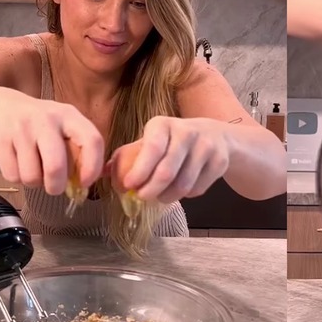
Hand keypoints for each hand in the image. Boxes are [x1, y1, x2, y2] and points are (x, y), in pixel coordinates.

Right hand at [0, 92, 104, 194]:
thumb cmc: (39, 123)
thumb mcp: (63, 127)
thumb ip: (77, 152)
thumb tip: (83, 185)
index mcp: (69, 115)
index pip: (92, 141)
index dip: (92, 167)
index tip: (85, 183)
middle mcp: (46, 120)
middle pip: (55, 166)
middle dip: (56, 186)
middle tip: (55, 188)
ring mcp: (21, 128)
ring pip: (31, 176)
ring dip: (34, 182)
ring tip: (33, 169)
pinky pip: (12, 175)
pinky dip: (16, 177)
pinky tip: (18, 163)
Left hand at [108, 117, 229, 203]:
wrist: (216, 137)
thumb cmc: (173, 142)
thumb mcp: (151, 140)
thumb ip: (127, 156)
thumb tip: (101, 172)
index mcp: (163, 124)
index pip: (152, 148)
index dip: (139, 170)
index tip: (129, 185)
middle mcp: (187, 131)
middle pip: (167, 172)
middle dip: (151, 190)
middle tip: (142, 197)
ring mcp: (206, 146)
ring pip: (183, 184)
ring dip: (168, 196)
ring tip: (161, 196)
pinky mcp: (220, 162)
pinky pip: (197, 189)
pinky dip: (186, 195)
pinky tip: (181, 189)